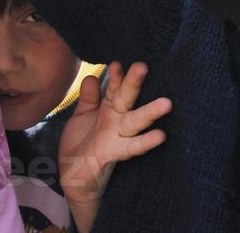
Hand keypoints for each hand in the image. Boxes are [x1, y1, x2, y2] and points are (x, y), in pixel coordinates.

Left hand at [59, 62, 171, 232]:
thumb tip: (93, 77)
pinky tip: (161, 136)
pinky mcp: (114, 153)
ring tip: (167, 103)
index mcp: (108, 109)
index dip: (116, 76)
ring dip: (150, 112)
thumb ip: (89, 98)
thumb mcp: (82, 117)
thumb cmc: (81, 145)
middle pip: (126, 98)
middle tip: (142, 65)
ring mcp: (117, 136)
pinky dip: (146, 142)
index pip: (114, 88)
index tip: (117, 62)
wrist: (73, 177)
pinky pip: (131, 147)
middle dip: (133, 83)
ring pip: (136, 121)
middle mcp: (116, 120)